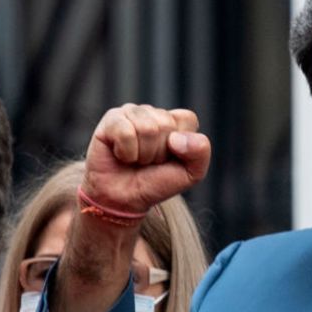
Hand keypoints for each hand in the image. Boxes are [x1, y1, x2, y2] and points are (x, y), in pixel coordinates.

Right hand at [81, 104, 210, 213]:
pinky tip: (121, 155)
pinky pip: (125, 132)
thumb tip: (177, 138)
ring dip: (143, 154)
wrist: (124, 199)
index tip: (170, 158)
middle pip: (166, 125)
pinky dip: (126, 152)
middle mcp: (153, 113)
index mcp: (175, 121)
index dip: (182, 146)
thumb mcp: (191, 174)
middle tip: (149, 162)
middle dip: (159, 153)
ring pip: (146, 128)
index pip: (187, 119)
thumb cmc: (156, 183)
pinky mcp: (112, 119)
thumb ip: (200, 153)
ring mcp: (131, 112)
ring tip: (136, 159)